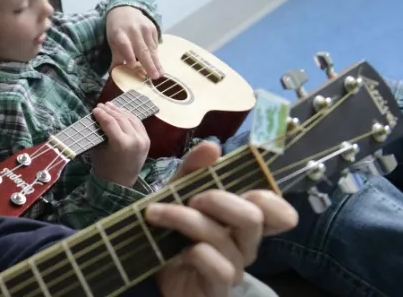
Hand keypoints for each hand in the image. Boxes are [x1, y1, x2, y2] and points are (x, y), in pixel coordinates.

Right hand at [89, 102, 149, 187]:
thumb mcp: (97, 150)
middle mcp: (134, 140)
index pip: (110, 122)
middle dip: (109, 110)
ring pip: (131, 119)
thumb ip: (98, 133)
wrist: (120, 183)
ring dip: (119, 111)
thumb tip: (97, 118)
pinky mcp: (147, 141)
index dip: (101, 114)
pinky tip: (122, 112)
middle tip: (101, 105)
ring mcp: (143, 140)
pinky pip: (138, 124)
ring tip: (110, 106)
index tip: (94, 109)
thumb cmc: (105, 168)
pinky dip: (129, 116)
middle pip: (120, 118)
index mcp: (121, 144)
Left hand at [106, 6, 162, 78]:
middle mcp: (133, 30)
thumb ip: (116, 56)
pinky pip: (155, 44)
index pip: (124, 44)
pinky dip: (156, 55)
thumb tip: (114, 74)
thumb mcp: (112, 40)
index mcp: (120, 33)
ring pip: (151, 48)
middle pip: (142, 49)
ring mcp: (145, 28)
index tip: (132, 66)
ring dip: (156, 62)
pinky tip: (158, 64)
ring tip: (160, 74)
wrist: (126, 9)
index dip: (128, 54)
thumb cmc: (117, 29)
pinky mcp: (153, 28)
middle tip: (154, 76)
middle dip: (149, 63)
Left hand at [148, 142, 298, 296]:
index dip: (270, 199)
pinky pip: (218, 267)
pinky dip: (196, 253)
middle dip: (218, 199)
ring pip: (223, 238)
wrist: (148, 271)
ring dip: (185, 219)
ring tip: (156, 214)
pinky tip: (176, 252)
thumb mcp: (177, 193)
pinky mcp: (218, 288)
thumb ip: (193, 170)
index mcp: (243, 222)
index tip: (239, 187)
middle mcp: (245, 245)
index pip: (281, 214)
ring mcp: (234, 268)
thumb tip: (213, 147)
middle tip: (191, 198)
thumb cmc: (171, 231)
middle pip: (253, 217)